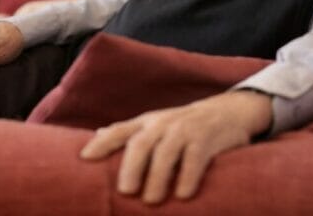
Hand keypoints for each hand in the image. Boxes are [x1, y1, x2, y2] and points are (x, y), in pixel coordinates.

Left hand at [79, 90, 271, 203]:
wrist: (227, 111)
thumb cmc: (182, 125)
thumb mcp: (154, 124)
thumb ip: (128, 132)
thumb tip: (97, 136)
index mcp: (146, 122)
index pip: (119, 131)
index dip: (101, 143)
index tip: (85, 159)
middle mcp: (162, 124)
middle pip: (141, 143)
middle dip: (131, 167)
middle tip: (125, 191)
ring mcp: (184, 131)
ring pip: (166, 152)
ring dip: (157, 177)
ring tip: (150, 200)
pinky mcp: (206, 140)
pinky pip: (195, 159)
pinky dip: (188, 177)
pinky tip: (182, 195)